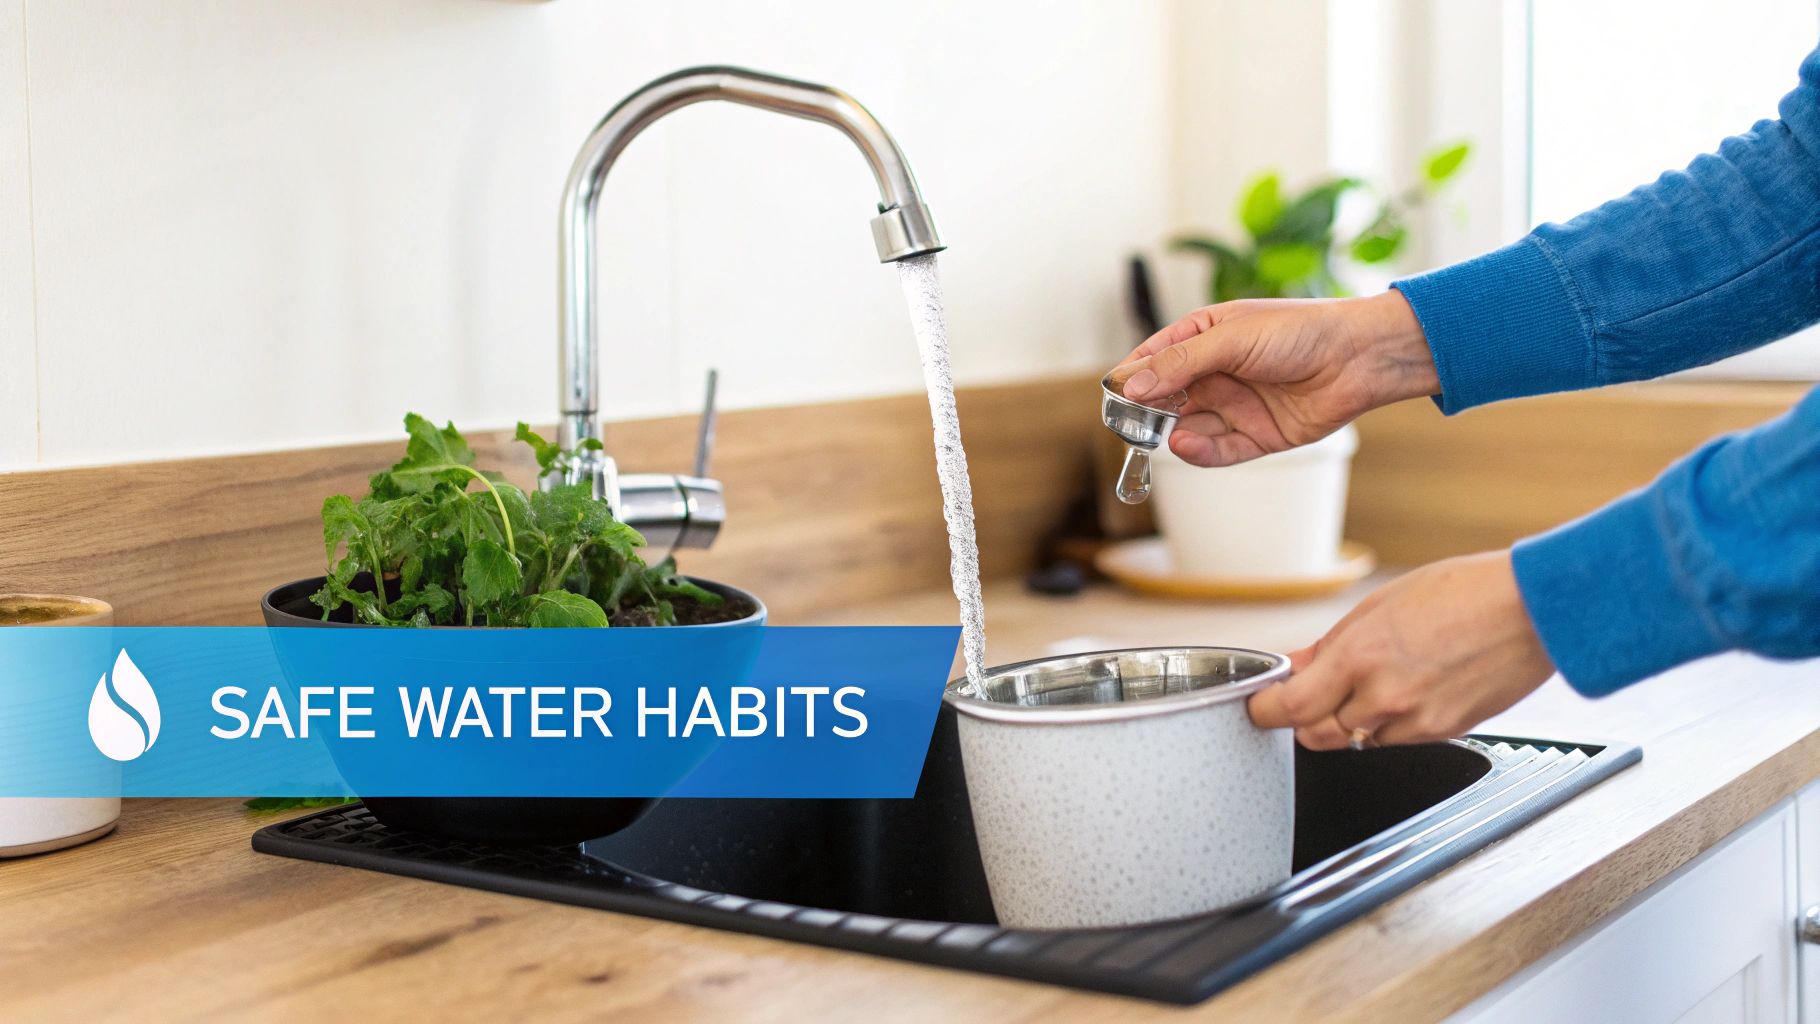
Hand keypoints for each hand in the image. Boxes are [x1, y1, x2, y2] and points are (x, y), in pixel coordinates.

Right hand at [1111, 291, 1437, 466]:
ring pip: (1189, 427)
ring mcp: (1236, 406)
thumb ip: (1181, 364)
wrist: (1360, 357)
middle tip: (1130, 423)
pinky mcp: (1257, 436)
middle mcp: (1217, 373)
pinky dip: (1200, 452)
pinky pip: (1219, 450)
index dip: (1133, 375)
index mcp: (1206, 336)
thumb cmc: (1301, 331)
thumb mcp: (1232, 339)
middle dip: (1148, 411)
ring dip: (1172, 433)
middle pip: (1167, 398)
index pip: (1156, 358)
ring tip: (1161, 435)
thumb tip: (1132, 384)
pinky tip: (1184, 445)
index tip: (1113, 394)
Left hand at [1248, 551, 1555, 749]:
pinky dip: (1388, 724)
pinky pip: (1396, 739)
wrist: (1535, 610)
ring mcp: (1416, 720)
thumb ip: (1330, 645)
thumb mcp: (1381, 605)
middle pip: (1316, 735)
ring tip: (1375, 681)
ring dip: (1349, 720)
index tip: (1260, 705)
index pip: (1290, 708)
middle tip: (1311, 694)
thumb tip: (1294, 666)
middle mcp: (1384, 696)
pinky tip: (1408, 689)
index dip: (1266, 710)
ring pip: (1356, 740)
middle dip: (1306, 719)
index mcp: (1360, 656)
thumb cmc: (1465, 593)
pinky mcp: (1444, 732)